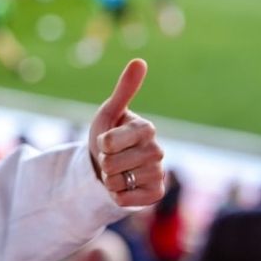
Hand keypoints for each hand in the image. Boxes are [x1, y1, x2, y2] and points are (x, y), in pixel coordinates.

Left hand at [89, 58, 164, 206]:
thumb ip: (124, 89)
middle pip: (113, 162)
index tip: (105, 139)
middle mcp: (157, 150)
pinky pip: (126, 199)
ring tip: (116, 171)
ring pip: (118, 181)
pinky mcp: (156, 194)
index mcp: (146, 128)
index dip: (102, 142)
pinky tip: (124, 186)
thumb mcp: (109, 112)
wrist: (106, 165)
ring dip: (109, 178)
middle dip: (103, 161)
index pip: (111, 141)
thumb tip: (140, 61)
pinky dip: (117, 195)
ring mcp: (158, 173)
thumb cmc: (107, 134)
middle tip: (109, 157)